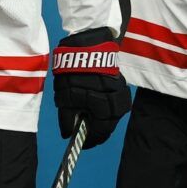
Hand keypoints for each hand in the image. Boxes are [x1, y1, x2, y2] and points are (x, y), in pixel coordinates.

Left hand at [51, 30, 129, 146]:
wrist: (86, 42)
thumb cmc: (72, 69)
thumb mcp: (64, 96)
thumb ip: (67, 118)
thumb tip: (68, 134)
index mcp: (102, 104)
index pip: (100, 131)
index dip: (89, 140)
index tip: (81, 145)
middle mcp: (116, 100)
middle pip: (109, 124)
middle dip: (97, 131)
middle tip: (85, 135)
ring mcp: (121, 92)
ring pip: (114, 115)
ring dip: (103, 120)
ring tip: (90, 121)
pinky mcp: (121, 84)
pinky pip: (116, 103)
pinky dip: (106, 108)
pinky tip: (97, 107)